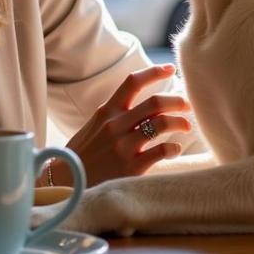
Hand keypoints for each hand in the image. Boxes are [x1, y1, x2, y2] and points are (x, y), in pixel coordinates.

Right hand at [51, 64, 191, 187]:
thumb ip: (113, 116)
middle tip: (187, 105)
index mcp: (106, 111)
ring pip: (161, 123)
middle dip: (176, 101)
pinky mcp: (131, 168)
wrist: (66, 185)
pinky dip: (174, 148)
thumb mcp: (93, 127)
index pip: (132, 82)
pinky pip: (161, 151)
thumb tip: (139, 107)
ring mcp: (123, 146)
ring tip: (187, 126)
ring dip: (180, 122)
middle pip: (155, 102)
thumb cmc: (81, 156)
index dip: (154, 72)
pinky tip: (176, 149)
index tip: (170, 68)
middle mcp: (115, 125)